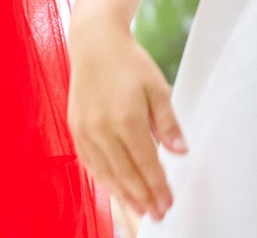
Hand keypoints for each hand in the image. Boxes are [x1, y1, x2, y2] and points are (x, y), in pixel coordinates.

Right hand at [66, 20, 184, 222]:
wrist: (95, 43)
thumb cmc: (129, 63)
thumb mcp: (157, 88)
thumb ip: (168, 123)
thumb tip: (180, 151)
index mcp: (126, 118)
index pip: (146, 163)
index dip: (158, 186)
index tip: (168, 202)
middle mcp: (102, 128)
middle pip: (125, 174)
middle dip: (143, 197)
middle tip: (158, 213)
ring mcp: (86, 130)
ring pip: (106, 173)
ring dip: (124, 194)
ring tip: (139, 209)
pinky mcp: (76, 128)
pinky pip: (90, 163)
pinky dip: (104, 179)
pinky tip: (115, 188)